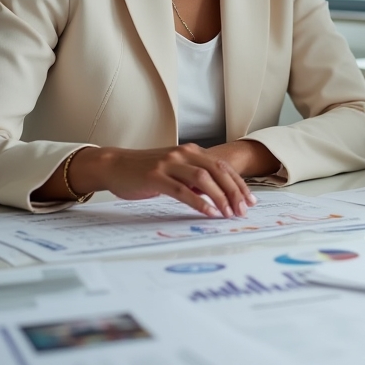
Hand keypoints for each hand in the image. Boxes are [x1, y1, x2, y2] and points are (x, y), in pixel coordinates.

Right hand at [62, 144, 259, 218]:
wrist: (114, 165)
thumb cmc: (145, 171)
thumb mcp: (174, 170)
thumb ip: (194, 178)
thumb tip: (217, 194)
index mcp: (191, 151)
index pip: (222, 166)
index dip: (238, 183)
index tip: (250, 200)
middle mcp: (183, 154)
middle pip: (217, 171)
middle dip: (234, 191)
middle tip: (243, 209)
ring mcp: (169, 163)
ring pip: (203, 179)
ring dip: (220, 197)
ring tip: (229, 213)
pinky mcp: (155, 177)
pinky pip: (182, 190)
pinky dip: (198, 202)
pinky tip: (209, 212)